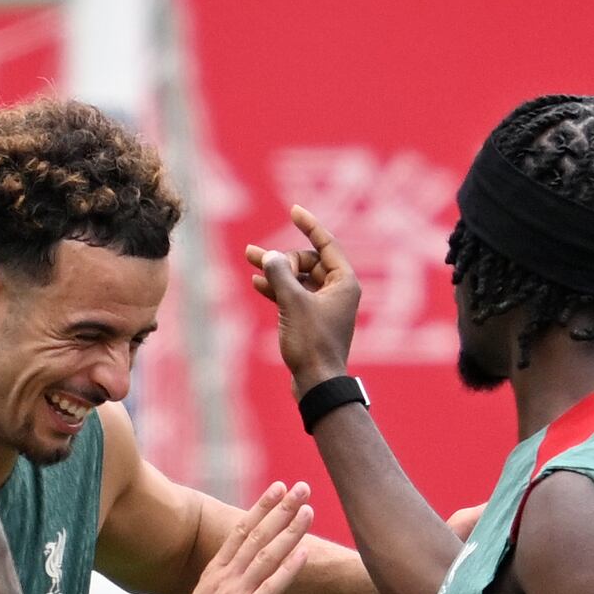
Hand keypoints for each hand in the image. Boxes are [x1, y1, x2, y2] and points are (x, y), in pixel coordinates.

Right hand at [147, 480, 311, 593]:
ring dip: (289, 530)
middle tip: (301, 487)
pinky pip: (270, 588)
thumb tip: (236, 581)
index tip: (278, 489)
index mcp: (213, 574)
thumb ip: (221, 589)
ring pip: (266, 555)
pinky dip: (288, 568)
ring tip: (309, 509)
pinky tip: (304, 551)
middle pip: (255, 535)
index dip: (260, 508)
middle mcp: (224, 579)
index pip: (240, 532)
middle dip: (280, 509)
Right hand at [245, 204, 363, 387]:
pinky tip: (257, 282)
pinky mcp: (311, 319)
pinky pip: (294, 295)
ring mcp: (324, 305)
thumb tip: (270, 256)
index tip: (294, 210)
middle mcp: (338, 291)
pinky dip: (277, 288)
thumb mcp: (292, 302)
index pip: (326, 244)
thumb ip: (280, 274)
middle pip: (308, 260)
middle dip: (284, 259)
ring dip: (275, 270)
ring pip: (298, 278)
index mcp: (344, 282)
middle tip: (267, 268)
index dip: (310, 225)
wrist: (316, 383)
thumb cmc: (311, 343)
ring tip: (249, 257)